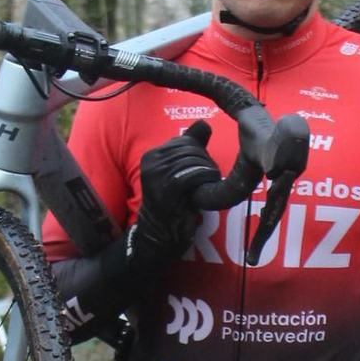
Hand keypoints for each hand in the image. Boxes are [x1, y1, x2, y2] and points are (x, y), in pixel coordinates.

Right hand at [129, 122, 219, 274]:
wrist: (160, 236)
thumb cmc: (174, 205)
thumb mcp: (180, 173)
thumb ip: (190, 147)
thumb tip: (204, 124)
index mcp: (152, 155)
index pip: (186, 140)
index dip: (200, 154)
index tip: (200, 172)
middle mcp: (151, 160)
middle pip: (192, 148)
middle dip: (205, 163)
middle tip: (206, 180)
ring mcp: (156, 174)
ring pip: (194, 160)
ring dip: (207, 173)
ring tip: (205, 186)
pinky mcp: (166, 187)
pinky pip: (193, 174)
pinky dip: (204, 180)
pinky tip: (203, 191)